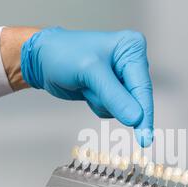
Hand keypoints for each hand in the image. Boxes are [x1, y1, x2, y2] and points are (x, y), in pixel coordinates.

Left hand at [20, 27, 153, 146]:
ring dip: (101, 102)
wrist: (42, 59)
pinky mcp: (112, 90)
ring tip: (86, 85)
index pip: (143, 87)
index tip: (145, 137)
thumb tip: (136, 118)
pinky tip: (86, 90)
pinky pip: (112, 109)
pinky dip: (98, 105)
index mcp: (132, 48)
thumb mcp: (90, 73)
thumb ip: (115, 96)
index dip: (144, 114)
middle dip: (113, 102)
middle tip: (92, 93)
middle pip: (135, 99)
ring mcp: (122, 77)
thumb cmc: (63, 54)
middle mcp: (131, 62)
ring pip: (123, 108)